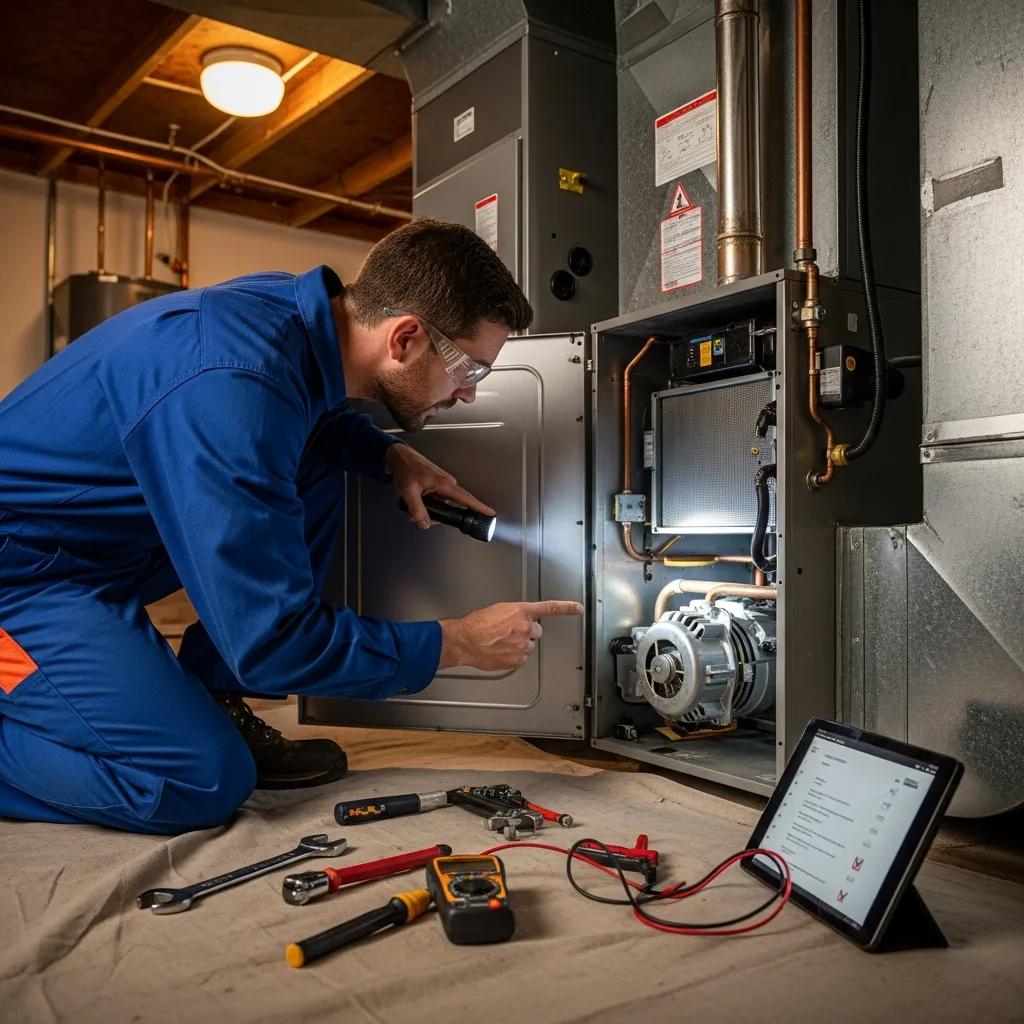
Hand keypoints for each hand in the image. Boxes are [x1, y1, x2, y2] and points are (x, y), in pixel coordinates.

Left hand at [385, 444, 494, 529]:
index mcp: (444, 483)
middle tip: (418, 515)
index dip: (479, 507)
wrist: (400, 456)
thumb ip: (417, 510)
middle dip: (436, 516)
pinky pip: (437, 501)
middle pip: (450, 509)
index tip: (490, 513)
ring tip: (414, 503)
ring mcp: (442, 485)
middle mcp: (446, 484)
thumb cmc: (406, 467)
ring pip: (442, 506)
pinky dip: (427, 505)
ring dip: (429, 510)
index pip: (465, 498)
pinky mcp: (437, 486)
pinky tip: (416, 500)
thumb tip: (425, 523)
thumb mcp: (408, 491)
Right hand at [439, 600, 583, 670]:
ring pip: (528, 646)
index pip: (549, 608)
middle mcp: (525, 627)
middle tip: (510, 633)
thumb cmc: (476, 624)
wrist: (464, 640)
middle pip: (537, 632)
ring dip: (519, 645)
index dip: (566, 608)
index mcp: (521, 611)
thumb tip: (518, 620)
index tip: (578, 608)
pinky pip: (522, 658)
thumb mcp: (498, 610)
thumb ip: (514, 615)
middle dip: (527, 632)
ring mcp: (523, 645)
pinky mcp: (518, 659)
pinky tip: (500, 652)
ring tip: (501, 643)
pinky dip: (513, 656)